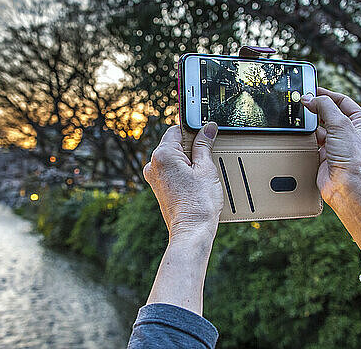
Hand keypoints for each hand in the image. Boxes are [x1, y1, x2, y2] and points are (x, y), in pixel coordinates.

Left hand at [143, 123, 222, 244]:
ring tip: (202, 175)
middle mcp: (153, 164)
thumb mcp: (206, 168)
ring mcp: (154, 177)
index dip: (193, 130)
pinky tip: (195, 182)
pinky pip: (171, 171)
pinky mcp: (158, 187)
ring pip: (173, 158)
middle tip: (207, 159)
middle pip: (174, 144)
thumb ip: (204, 144)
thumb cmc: (199, 203)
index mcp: (162, 155)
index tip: (206, 134)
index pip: (177, 130)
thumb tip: (208, 128)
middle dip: (191, 148)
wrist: (191, 231)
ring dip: (188, 161)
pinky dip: (183, 172)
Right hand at [302, 87, 360, 270]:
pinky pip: (313, 141)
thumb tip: (310, 98)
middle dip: (316, 108)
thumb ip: (325, 107)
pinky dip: (306, 137)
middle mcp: (351, 132)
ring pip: (320, 127)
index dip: (326, 94)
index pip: (342, 101)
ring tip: (298, 117)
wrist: (347, 187)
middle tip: (301, 102)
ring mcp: (338, 144)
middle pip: (330, 113)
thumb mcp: (340, 125)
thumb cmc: (354, 160)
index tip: (310, 90)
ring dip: (310, 123)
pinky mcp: (326, 154)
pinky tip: (300, 134)